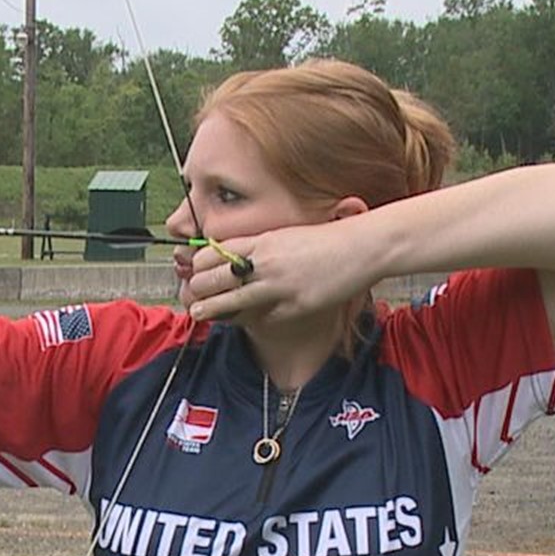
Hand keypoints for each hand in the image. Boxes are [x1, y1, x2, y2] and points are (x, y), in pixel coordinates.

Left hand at [179, 218, 374, 324]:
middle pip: (216, 277)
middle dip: (199, 288)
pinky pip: (265, 316)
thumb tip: (236, 256)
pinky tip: (243, 320)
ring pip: (232, 299)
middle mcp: (266, 261)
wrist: (363, 245)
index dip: (200, 265)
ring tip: (198, 313)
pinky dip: (253, 318)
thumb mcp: (287, 234)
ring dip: (212, 308)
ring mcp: (280, 284)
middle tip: (191, 297)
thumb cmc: (328, 239)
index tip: (194, 274)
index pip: (216, 252)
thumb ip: (261, 246)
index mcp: (263, 240)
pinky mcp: (295, 304)